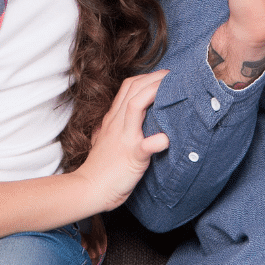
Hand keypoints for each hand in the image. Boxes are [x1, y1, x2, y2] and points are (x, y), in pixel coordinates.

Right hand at [74, 70, 170, 212]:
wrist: (89, 189)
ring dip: (155, 93)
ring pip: (135, 106)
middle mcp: (117, 124)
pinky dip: (157, 141)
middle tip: (175, 76)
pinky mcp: (131, 157)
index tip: (164, 76)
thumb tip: (128, 118)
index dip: (147, 77)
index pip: (128, 87)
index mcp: (113, 119)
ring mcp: (124, 138)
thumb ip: (116, 126)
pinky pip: (144, 146)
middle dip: (155, 78)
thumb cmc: (100, 167)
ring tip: (175, 89)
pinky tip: (167, 139)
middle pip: (134, 89)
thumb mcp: (105, 138)